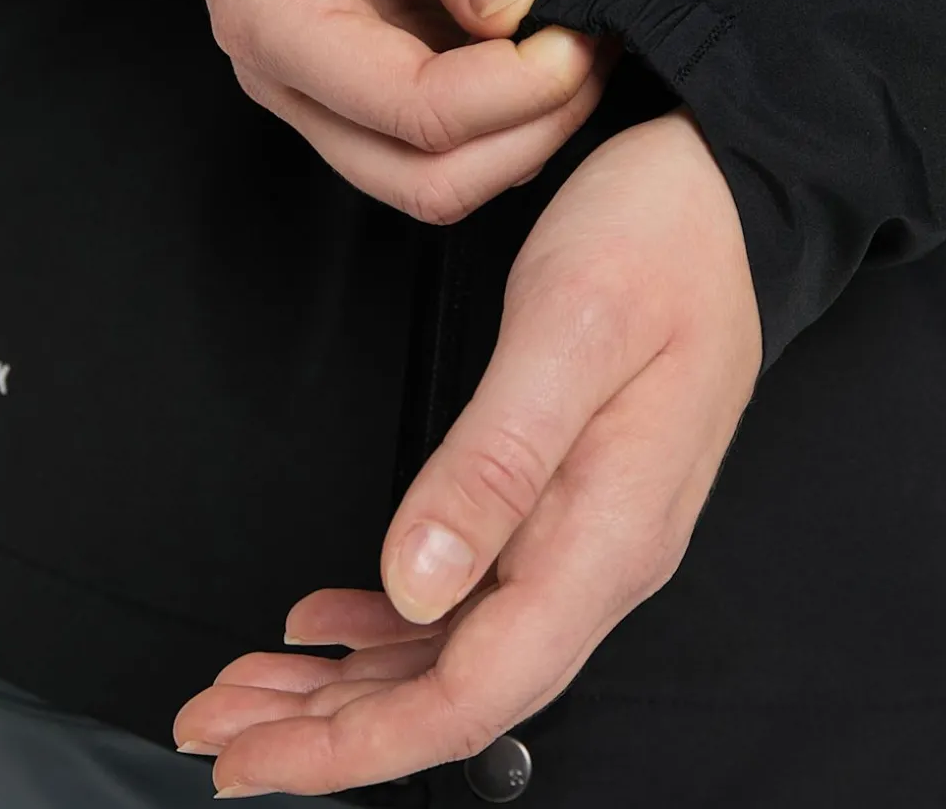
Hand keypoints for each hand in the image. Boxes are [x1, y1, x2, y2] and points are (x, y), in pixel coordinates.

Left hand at [174, 108, 762, 796]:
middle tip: (219, 732)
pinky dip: (393, 618)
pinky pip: (475, 592)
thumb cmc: (663, 243)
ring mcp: (589, 528)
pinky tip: (337, 619)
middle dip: (333, 728)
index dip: (362, 743)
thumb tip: (413, 584)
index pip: (477, 692)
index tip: (261, 758)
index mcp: (607, 535)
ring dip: (351, 678)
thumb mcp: (569, 332)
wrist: (725, 193)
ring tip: (255, 686)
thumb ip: (494, 464)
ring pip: (455, 646)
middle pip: (457, 687)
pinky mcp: (571, 492)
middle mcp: (603, 554)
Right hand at [199, 0, 603, 221]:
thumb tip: (524, 12)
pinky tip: (543, 62)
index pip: (409, 107)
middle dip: (528, 134)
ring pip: (435, 183)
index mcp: (269, 13)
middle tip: (591, 57)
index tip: (577, 36)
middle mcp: (283, 80)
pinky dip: (506, 124)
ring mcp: (318, 99)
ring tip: (577, 57)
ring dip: (523, 138)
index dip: (514, 89)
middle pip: (423, 179)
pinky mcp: (357, 97)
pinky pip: (439, 149)